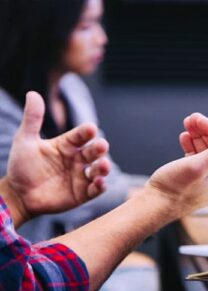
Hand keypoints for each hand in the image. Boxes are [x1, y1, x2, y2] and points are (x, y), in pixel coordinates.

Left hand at [3, 91, 110, 224]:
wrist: (18, 195)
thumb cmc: (22, 166)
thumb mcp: (25, 141)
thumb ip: (32, 119)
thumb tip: (33, 93)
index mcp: (67, 145)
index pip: (80, 135)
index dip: (86, 132)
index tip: (91, 129)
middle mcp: (77, 159)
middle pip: (93, 151)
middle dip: (99, 148)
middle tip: (102, 146)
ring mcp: (81, 176)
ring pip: (98, 170)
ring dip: (103, 167)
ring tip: (102, 165)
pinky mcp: (82, 193)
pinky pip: (95, 189)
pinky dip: (100, 186)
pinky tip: (99, 182)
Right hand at [145, 113, 207, 215]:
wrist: (154, 207)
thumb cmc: (174, 190)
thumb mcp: (198, 166)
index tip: (197, 119)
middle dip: (205, 130)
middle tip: (190, 119)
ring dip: (198, 136)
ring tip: (186, 126)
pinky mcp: (198, 179)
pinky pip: (200, 157)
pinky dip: (193, 146)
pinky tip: (184, 138)